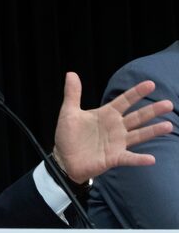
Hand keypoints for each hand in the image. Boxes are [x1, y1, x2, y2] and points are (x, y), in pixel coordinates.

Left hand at [53, 72, 172, 183]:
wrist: (63, 159)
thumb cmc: (68, 135)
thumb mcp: (69, 112)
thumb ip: (72, 93)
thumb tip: (71, 73)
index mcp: (106, 114)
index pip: (124, 101)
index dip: (136, 92)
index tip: (150, 84)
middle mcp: (115, 128)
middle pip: (137, 117)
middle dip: (152, 110)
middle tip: (168, 104)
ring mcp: (117, 143)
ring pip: (138, 135)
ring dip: (153, 131)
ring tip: (168, 126)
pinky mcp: (114, 158)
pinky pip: (129, 158)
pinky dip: (139, 159)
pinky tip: (151, 159)